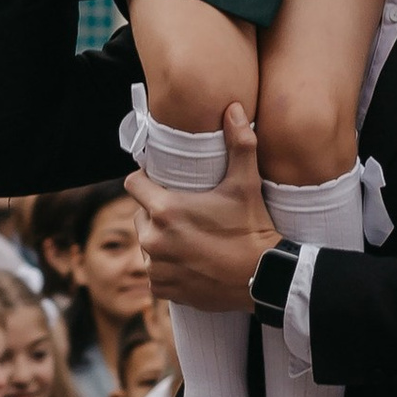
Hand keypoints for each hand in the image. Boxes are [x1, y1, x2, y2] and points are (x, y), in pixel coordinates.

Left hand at [129, 101, 274, 313]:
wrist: (264, 278)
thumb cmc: (252, 228)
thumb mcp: (246, 184)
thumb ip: (239, 144)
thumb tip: (235, 108)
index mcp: (165, 210)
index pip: (132, 184)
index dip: (146, 180)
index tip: (162, 183)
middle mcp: (153, 240)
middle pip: (141, 215)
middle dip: (157, 212)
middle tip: (187, 213)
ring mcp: (156, 267)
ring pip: (148, 244)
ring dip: (162, 240)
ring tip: (191, 238)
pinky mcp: (162, 289)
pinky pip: (155, 272)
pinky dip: (168, 267)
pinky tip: (191, 261)